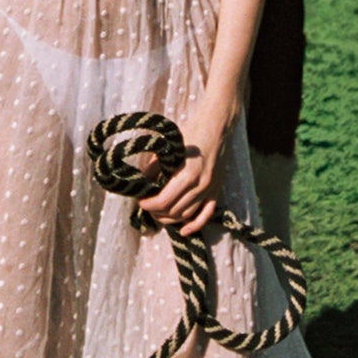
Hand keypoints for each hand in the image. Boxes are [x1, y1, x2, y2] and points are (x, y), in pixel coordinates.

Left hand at [136, 104, 232, 236]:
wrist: (217, 126)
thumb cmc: (191, 132)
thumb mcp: (169, 147)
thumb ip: (155, 166)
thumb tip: (141, 182)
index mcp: (187, 174)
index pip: (164, 201)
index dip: (149, 205)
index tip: (140, 201)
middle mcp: (200, 185)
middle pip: (174, 212)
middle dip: (156, 212)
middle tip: (147, 206)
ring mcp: (210, 190)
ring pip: (186, 215)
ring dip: (170, 219)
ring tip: (158, 213)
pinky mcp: (216, 191)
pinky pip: (206, 215)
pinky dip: (195, 226)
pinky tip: (183, 231)